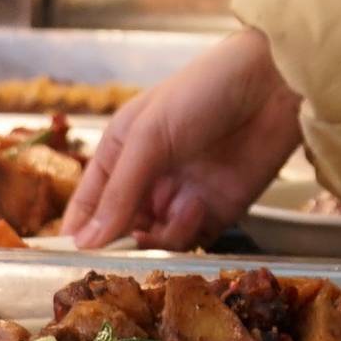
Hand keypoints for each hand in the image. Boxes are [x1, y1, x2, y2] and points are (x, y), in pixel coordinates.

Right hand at [64, 30, 308, 250]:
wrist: (273, 85)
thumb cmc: (203, 91)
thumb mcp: (148, 136)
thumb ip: (119, 191)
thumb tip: (85, 239)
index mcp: (122, 149)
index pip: (89, 199)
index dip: (79, 228)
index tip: (67, 255)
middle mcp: (149, 176)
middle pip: (121, 227)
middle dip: (122, 238)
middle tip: (130, 240)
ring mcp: (182, 195)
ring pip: (154, 240)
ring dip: (160, 234)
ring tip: (179, 208)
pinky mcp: (216, 211)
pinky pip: (190, 241)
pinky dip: (188, 232)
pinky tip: (198, 205)